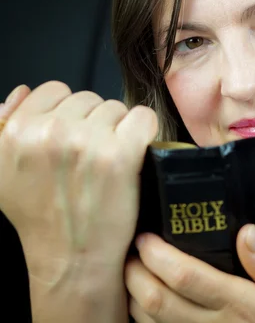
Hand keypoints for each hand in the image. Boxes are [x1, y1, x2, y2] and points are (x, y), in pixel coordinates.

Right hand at [0, 81, 157, 321]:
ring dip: (119, 130)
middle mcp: (50, 133)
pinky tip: (135, 154)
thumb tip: (17, 94)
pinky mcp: (120, 154)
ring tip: (109, 162)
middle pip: (89, 98)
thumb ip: (4, 128)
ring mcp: (87, 142)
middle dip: (94, 122)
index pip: (54, 90)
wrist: (72, 260)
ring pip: (116, 108)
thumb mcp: (4, 175)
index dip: (70, 113)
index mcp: (17, 131)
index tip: (74, 137)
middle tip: (92, 157)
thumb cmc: (43, 220)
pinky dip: (144, 132)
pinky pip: (143, 118)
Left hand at [126, 224, 254, 322]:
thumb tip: (247, 233)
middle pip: (158, 302)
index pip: (186, 278)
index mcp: (241, 305)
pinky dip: (146, 322)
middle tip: (130, 253)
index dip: (158, 256)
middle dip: (135, 275)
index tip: (146, 238)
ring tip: (133, 274)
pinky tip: (145, 307)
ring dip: (135, 299)